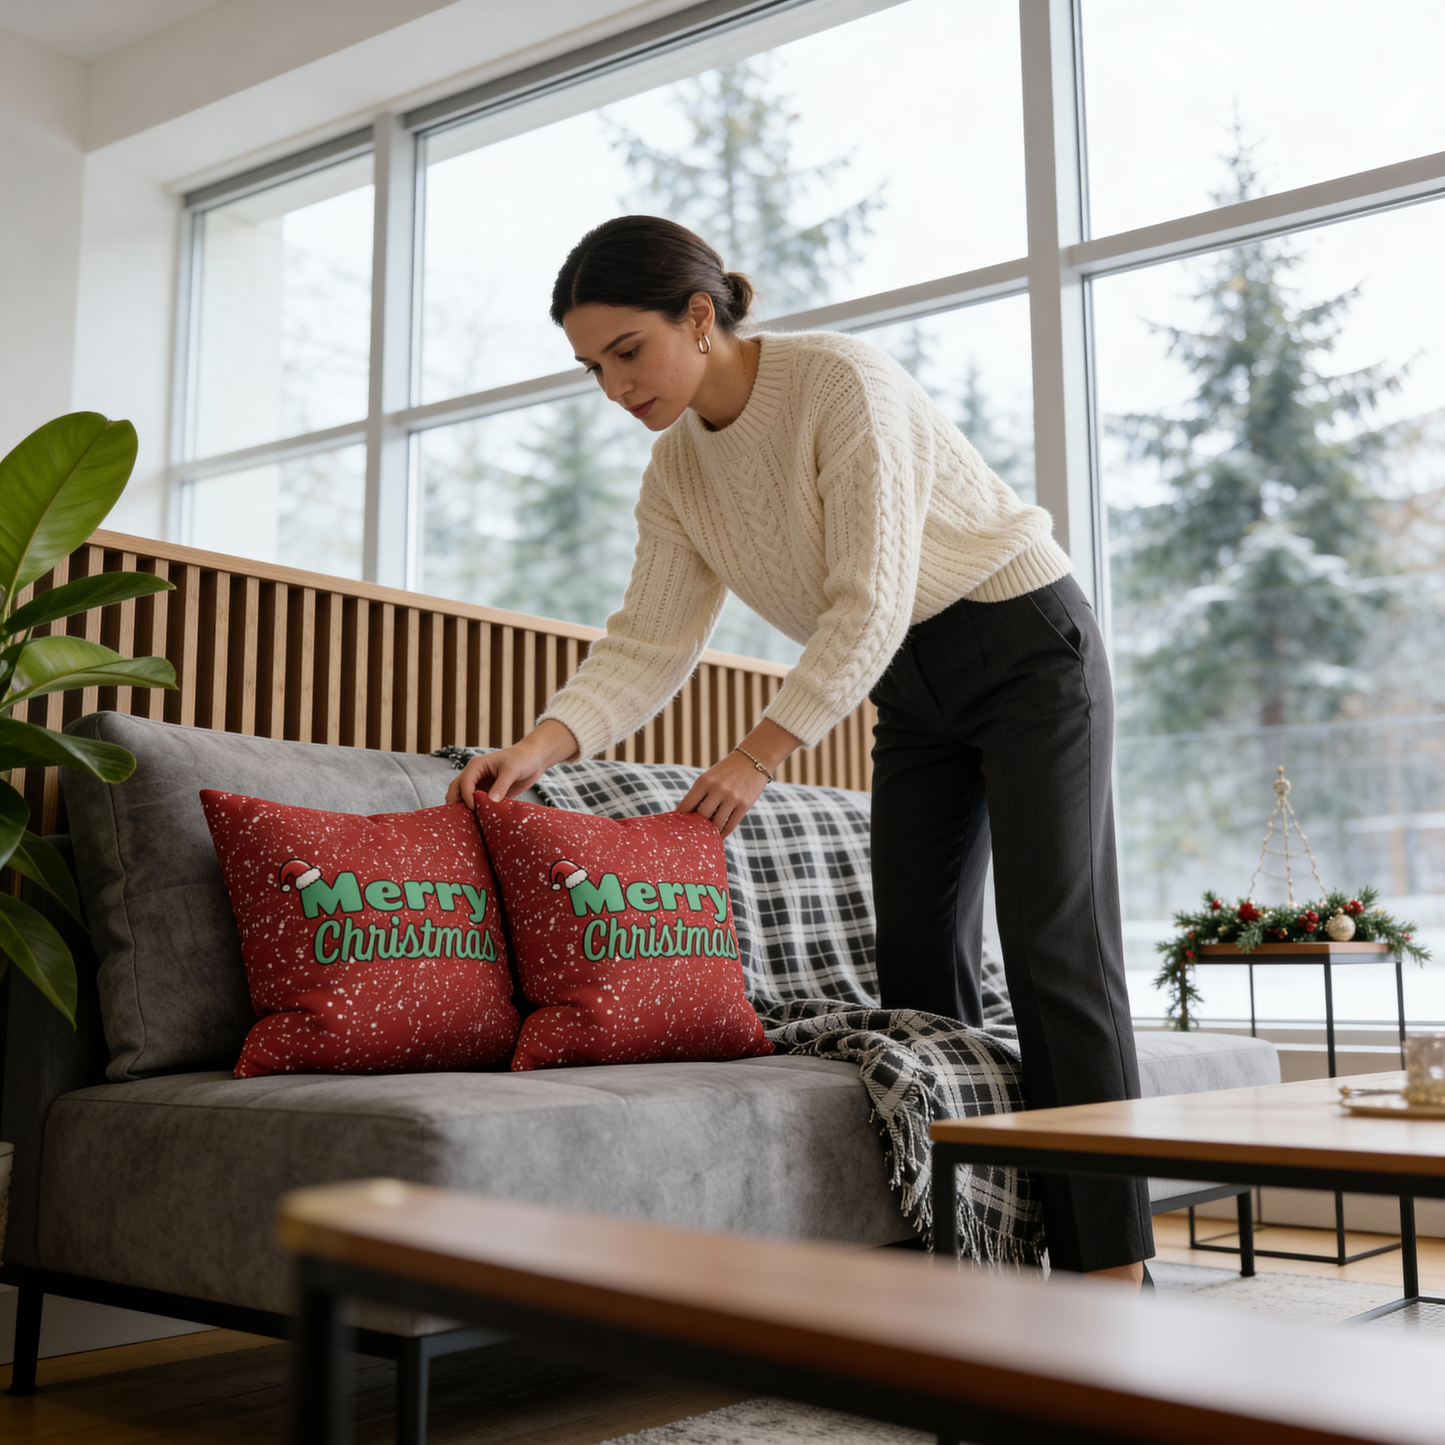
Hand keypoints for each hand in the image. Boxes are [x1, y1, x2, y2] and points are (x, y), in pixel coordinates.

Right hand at [445, 720, 577, 809]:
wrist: (534, 759)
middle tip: (461, 819)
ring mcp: (481, 784)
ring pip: (465, 798)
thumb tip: (491, 801)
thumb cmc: (523, 759)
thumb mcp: (512, 770)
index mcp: (476, 766)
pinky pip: (478, 803)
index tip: (474, 809)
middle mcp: (475, 775)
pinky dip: (477, 811)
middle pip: (456, 790)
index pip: (464, 783)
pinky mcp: (489, 792)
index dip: (466, 797)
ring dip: (465, 808)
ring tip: (469, 822)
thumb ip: (501, 785)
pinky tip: (480, 821)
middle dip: (456, 803)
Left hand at [676, 751, 769, 837]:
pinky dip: (723, 833)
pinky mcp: (745, 805)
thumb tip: (685, 816)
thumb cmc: (727, 771)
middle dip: (696, 826)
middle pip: (701, 817)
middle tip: (693, 833)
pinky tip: (719, 835)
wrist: (753, 759)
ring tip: (707, 835)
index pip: (686, 805)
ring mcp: (732, 797)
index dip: (680, 818)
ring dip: (711, 831)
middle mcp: (718, 789)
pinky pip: (731, 825)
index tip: (678, 825)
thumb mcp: (709, 777)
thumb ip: (698, 795)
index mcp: (704, 781)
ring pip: (716, 824)